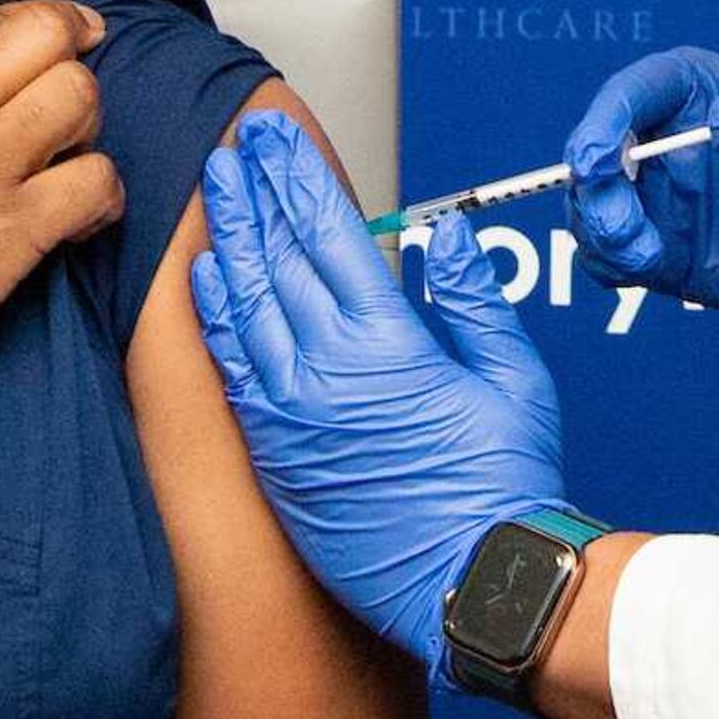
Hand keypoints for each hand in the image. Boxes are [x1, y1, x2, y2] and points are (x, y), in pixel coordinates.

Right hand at [0, 0, 121, 415]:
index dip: (39, 20)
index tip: (63, 33)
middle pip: (48, 41)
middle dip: (73, 55)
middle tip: (78, 80)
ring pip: (80, 101)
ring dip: (88, 122)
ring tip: (71, 155)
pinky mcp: (14, 236)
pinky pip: (95, 183)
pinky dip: (105, 193)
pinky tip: (86, 215)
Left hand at [190, 111, 564, 678]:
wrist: (472, 585)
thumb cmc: (503, 489)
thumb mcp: (513, 377)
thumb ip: (471, 298)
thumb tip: (446, 237)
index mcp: (386, 341)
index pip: (326, 230)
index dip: (296, 173)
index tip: (272, 133)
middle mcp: (324, 369)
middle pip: (275, 254)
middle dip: (252, 190)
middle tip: (231, 145)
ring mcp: (289, 412)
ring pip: (243, 302)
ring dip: (228, 239)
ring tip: (214, 192)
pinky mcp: (274, 451)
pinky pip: (231, 365)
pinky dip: (214, 313)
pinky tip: (205, 278)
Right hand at [563, 47, 718, 320]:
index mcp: (703, 93)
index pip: (634, 93)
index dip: (604, 119)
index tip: (597, 155)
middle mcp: (672, 142)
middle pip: (599, 151)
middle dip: (594, 185)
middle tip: (625, 224)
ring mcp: (668, 201)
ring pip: (596, 207)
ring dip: (598, 228)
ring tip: (645, 255)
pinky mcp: (672, 256)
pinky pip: (614, 256)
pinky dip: (608, 261)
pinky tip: (644, 268)